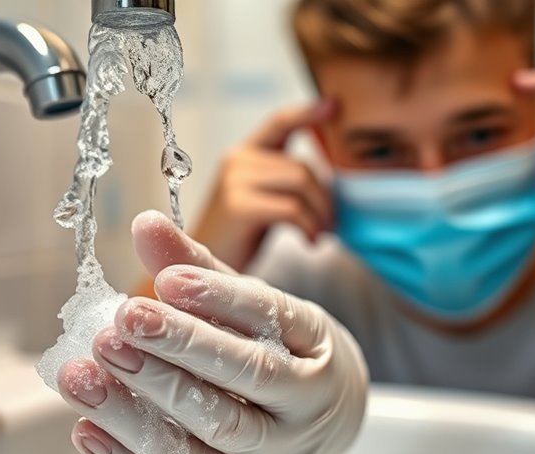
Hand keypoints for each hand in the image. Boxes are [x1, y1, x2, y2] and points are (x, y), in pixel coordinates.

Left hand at [58, 211, 368, 453]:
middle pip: (241, 380)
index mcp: (314, 346)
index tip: (167, 280)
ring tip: (83, 374)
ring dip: (139, 407)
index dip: (218, 299)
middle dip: (176, 351)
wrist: (328, 422)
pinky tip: (85, 429)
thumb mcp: (253, 306)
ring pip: (210, 435)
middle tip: (120, 325)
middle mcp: (303, 406)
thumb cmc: (281, 352)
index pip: (270, 317)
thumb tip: (144, 224)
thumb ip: (198, 269)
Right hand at [191, 102, 336, 272]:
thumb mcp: (261, 199)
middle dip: (325, 198)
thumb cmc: (237, 237)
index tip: (335, 105)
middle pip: (302, 166)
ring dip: (320, 213)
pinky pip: (292, 209)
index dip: (308, 112)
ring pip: (301, 184)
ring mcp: (235, 182)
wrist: (199, 266)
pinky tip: (310, 241)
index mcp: (243, 155)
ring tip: (320, 233)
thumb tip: (332, 181)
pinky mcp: (239, 206)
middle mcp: (237, 161)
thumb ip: (285, 181)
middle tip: (332, 224)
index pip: (279, 122)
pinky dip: (309, 226)